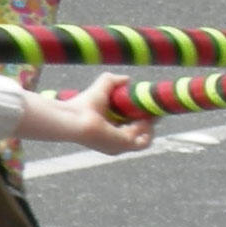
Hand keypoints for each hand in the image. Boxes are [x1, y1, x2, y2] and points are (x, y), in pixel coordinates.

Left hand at [15, 72, 154, 155]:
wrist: (74, 117)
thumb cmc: (83, 105)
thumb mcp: (103, 87)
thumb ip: (114, 81)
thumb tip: (127, 79)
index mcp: (111, 134)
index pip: (135, 130)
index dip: (146, 118)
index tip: (151, 107)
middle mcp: (116, 144)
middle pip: (143, 136)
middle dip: (150, 122)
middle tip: (152, 109)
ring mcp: (119, 147)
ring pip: (145, 138)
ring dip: (148, 125)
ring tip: (142, 113)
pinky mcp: (123, 146)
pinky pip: (144, 140)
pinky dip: (146, 129)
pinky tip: (140, 119)